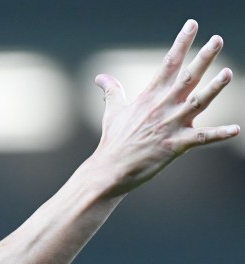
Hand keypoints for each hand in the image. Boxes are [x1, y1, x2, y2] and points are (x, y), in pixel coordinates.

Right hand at [92, 19, 239, 195]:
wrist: (110, 169)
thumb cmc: (113, 141)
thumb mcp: (112, 112)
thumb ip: (112, 91)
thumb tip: (101, 77)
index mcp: (149, 97)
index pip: (168, 64)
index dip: (181, 43)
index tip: (192, 25)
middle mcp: (163, 107)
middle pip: (187, 78)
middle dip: (204, 58)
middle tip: (217, 40)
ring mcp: (170, 125)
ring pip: (198, 103)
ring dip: (214, 88)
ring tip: (228, 73)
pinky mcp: (175, 145)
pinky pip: (202, 138)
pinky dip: (219, 134)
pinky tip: (235, 130)